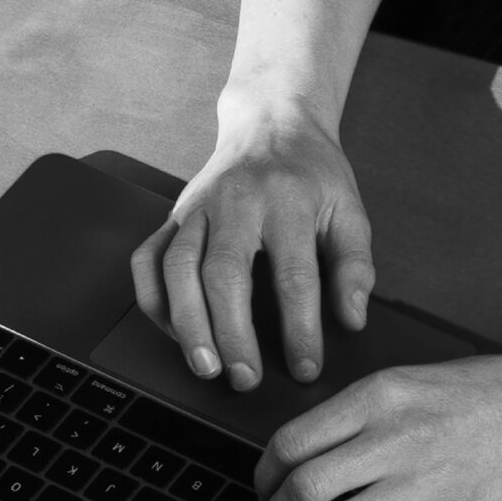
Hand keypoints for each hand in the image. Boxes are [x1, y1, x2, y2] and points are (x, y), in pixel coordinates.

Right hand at [130, 105, 373, 390]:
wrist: (270, 122)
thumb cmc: (312, 175)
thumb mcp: (349, 209)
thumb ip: (355, 265)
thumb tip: (351, 320)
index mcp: (287, 199)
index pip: (294, 274)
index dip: (299, 328)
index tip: (305, 368)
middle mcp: (235, 201)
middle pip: (225, 274)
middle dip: (232, 333)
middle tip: (245, 378)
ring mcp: (195, 207)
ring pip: (177, 269)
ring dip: (187, 324)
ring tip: (205, 367)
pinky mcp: (171, 216)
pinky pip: (146, 261)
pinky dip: (153, 301)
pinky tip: (175, 333)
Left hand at [257, 352, 501, 500]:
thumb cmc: (488, 394)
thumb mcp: (411, 380)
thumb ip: (360, 415)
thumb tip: (308, 456)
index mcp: (377, 397)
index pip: (291, 441)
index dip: (265, 477)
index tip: (266, 491)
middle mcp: (393, 438)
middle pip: (303, 490)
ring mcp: (423, 485)